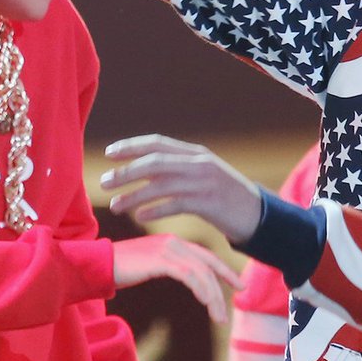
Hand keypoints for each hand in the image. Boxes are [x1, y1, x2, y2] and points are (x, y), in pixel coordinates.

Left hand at [102, 135, 262, 243]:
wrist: (258, 214)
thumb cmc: (225, 196)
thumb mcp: (204, 175)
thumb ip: (178, 168)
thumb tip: (145, 168)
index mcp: (196, 154)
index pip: (158, 143)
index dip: (132, 146)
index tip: (109, 153)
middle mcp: (199, 164)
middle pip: (155, 163)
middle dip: (126, 171)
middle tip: (103, 181)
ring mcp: (205, 183)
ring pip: (161, 185)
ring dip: (134, 195)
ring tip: (115, 205)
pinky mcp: (209, 204)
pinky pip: (175, 205)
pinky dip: (155, 210)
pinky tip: (140, 217)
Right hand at [111, 233, 241, 324]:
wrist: (97, 264)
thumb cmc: (118, 269)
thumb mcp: (149, 266)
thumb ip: (168, 268)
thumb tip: (185, 279)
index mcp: (172, 242)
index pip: (205, 255)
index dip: (224, 269)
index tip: (238, 283)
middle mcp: (173, 242)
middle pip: (208, 263)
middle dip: (225, 282)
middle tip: (237, 299)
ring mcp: (167, 249)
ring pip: (201, 272)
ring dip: (213, 296)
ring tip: (219, 317)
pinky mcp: (160, 259)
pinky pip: (189, 276)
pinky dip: (201, 290)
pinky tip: (207, 303)